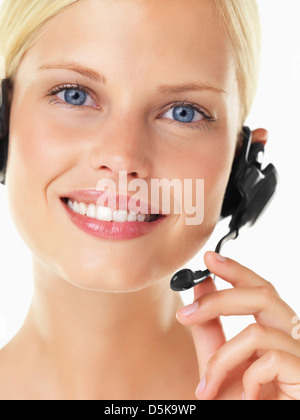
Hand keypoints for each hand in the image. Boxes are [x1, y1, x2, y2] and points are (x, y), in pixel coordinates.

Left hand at [176, 251, 299, 399]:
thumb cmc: (240, 403)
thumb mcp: (218, 363)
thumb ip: (210, 327)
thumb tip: (200, 287)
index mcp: (275, 330)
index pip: (261, 289)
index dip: (237, 270)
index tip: (208, 259)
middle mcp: (293, 337)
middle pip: (263, 295)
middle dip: (219, 300)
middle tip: (184, 316)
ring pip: (257, 331)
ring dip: (222, 360)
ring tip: (207, 388)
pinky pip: (270, 358)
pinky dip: (247, 378)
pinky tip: (246, 398)